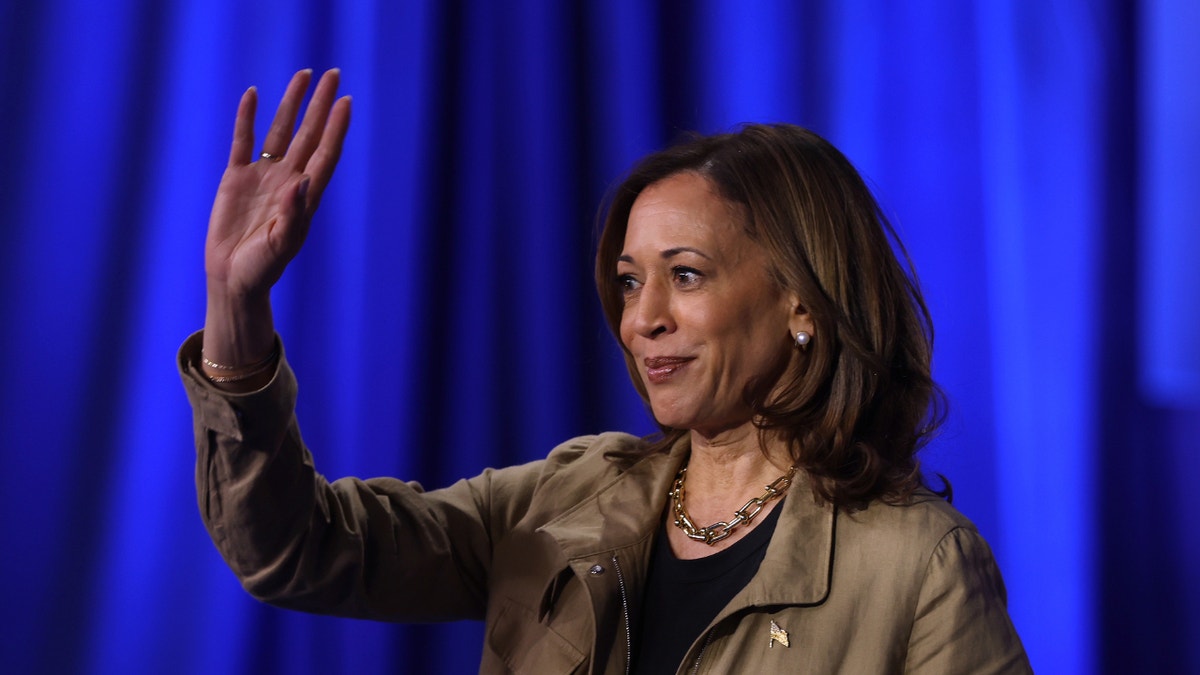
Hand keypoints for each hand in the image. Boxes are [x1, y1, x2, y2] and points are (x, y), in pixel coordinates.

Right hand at [206, 68, 350, 300]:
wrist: (233, 277)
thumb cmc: (263, 268)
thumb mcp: (281, 245)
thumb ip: (293, 214)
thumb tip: (303, 179)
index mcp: (306, 196)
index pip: (326, 153)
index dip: (336, 128)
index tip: (346, 101)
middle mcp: (288, 179)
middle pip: (309, 133)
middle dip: (320, 104)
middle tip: (334, 73)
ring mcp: (263, 176)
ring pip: (281, 130)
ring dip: (292, 103)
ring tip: (304, 74)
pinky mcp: (236, 177)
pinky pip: (243, 140)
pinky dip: (247, 117)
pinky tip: (253, 95)